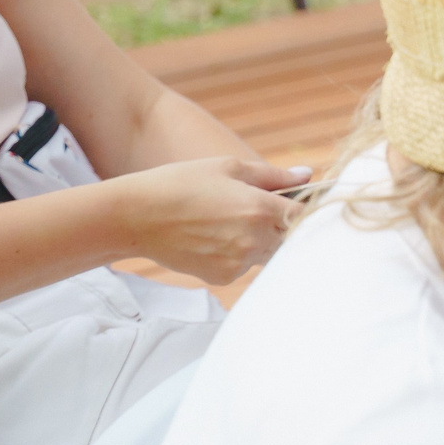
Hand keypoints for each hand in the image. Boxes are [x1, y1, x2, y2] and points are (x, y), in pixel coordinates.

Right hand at [105, 157, 306, 284]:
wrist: (136, 216)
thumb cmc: (180, 183)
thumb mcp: (227, 168)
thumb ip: (272, 174)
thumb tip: (306, 175)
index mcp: (262, 207)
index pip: (307, 215)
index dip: (305, 208)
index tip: (298, 202)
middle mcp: (256, 239)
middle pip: (291, 238)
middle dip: (280, 226)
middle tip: (250, 210)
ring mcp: (240, 262)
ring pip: (267, 253)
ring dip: (257, 240)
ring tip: (223, 221)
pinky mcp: (224, 276)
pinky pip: (243, 265)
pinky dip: (234, 254)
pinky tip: (208, 238)